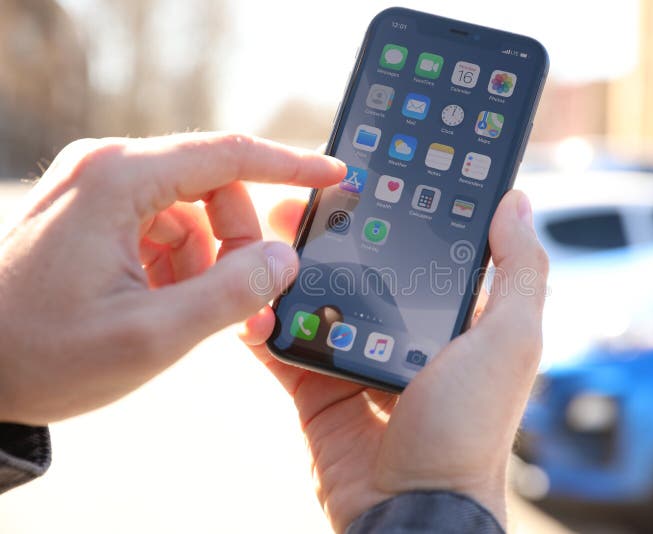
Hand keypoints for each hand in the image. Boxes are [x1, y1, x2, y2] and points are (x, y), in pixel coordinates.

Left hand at [0, 133, 344, 424]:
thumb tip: (284, 259)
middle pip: (216, 186)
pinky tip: (167, 304)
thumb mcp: (152, 335)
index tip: (336, 178)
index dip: (291, 167)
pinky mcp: (95, 210)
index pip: (230, 155)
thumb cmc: (44, 354)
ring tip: (197, 315)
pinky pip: (166, 226)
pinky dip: (184, 265)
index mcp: (119, 179)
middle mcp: (108, 167)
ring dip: (212, 262)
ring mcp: (98, 186)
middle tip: (249, 303)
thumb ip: (232, 294)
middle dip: (242, 243)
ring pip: (195, 211)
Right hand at [242, 190, 547, 531]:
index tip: (373, 170)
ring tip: (266, 230)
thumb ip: (518, 270)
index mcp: (452, 317)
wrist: (410, 509)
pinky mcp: (318, 388)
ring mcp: (358, 359)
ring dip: (291, 266)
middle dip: (334, 231)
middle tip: (306, 197)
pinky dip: (264, 321)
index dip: (401, 211)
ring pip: (319, 299)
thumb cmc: (471, 427)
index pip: (424, 249)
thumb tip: (515, 200)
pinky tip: (247, 291)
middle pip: (363, 268)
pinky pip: (286, 346)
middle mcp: (405, 333)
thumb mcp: (511, 340)